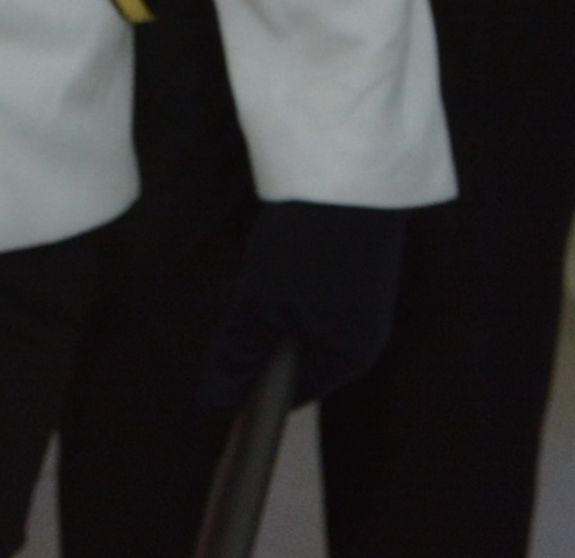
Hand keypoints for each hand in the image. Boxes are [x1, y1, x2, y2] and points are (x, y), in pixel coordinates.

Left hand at [199, 201, 408, 410]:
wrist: (347, 171)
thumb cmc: (308, 247)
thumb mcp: (262, 304)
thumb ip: (239, 354)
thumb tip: (213, 404)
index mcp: (352, 354)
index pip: (295, 393)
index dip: (252, 395)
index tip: (212, 391)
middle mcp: (362, 329)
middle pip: (293, 354)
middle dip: (255, 345)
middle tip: (226, 322)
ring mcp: (357, 294)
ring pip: (294, 319)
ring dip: (263, 309)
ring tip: (245, 285)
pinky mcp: (346, 262)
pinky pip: (303, 290)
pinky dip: (277, 284)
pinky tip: (263, 262)